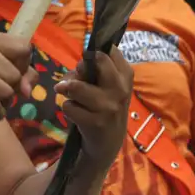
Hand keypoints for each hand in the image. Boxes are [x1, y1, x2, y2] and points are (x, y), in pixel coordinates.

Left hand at [56, 47, 133, 168]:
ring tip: (70, 96)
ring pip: (76, 86)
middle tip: (78, 79)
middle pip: (96, 61)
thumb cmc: (105, 108)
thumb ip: (98, 71)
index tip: (90, 64)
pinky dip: (67, 108)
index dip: (94, 55)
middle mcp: (120, 89)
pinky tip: (75, 114)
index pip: (109, 50)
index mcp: (126, 76)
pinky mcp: (95, 122)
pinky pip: (68, 106)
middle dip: (80, 68)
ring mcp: (108, 107)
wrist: (108, 144)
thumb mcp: (110, 88)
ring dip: (67, 90)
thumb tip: (80, 63)